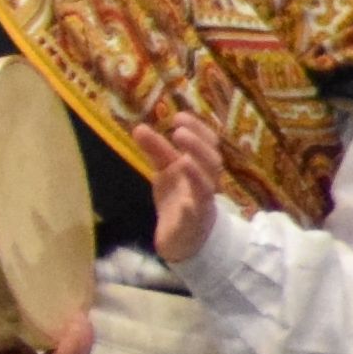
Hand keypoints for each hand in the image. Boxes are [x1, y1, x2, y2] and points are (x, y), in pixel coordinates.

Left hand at [147, 113, 223, 265]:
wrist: (184, 236)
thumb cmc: (178, 197)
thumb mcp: (165, 171)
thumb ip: (157, 150)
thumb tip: (140, 126)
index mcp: (201, 167)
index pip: (208, 144)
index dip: (198, 130)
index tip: (179, 116)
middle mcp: (206, 182)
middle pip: (212, 162)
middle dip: (198, 146)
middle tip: (179, 131)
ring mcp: (201, 203)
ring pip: (207, 187)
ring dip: (197, 172)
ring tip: (183, 160)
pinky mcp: (192, 223)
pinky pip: (195, 216)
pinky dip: (190, 209)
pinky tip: (183, 203)